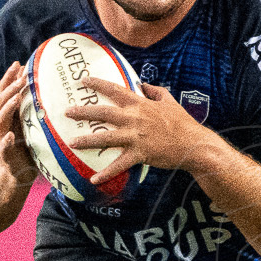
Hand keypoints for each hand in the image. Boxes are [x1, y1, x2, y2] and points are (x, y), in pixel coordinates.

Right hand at [0, 62, 37, 185]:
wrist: (20, 172)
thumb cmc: (28, 144)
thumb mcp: (30, 122)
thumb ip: (32, 106)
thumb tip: (45, 85)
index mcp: (7, 114)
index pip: (5, 91)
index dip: (10, 77)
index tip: (19, 63)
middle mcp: (1, 124)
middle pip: (2, 102)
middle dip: (11, 89)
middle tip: (22, 78)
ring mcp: (1, 139)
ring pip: (0, 120)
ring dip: (8, 108)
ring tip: (16, 99)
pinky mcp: (6, 154)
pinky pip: (5, 146)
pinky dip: (7, 140)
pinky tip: (12, 135)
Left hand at [66, 77, 216, 182]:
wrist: (193, 144)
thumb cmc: (182, 122)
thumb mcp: (170, 101)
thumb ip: (155, 91)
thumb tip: (144, 84)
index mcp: (140, 104)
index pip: (115, 90)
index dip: (97, 83)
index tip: (83, 81)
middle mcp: (134, 118)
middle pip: (103, 113)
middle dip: (83, 112)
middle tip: (67, 112)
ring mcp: (136, 136)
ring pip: (106, 137)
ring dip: (87, 140)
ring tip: (71, 142)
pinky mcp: (140, 154)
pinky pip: (119, 165)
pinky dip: (106, 173)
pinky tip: (93, 179)